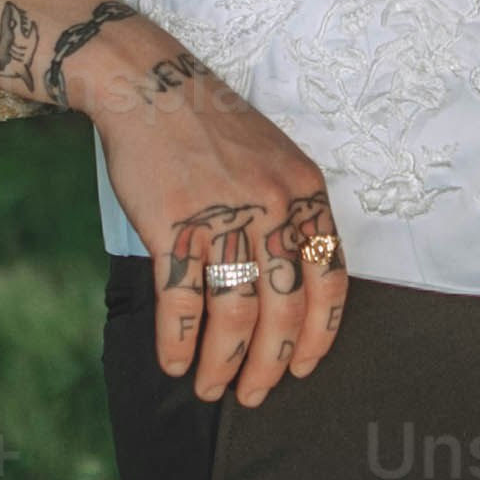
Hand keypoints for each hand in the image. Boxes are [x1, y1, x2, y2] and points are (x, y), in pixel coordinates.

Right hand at [71, 24, 352, 405]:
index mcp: (305, 193)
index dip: (320, 333)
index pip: (329, 280)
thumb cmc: (210, 128)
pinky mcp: (173, 225)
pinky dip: (179, 341)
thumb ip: (290, 215)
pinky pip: (181, 300)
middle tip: (255, 394)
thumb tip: (291, 286)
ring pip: (234, 314)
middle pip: (283, 309)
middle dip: (270, 364)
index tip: (306, 366)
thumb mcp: (273, 161)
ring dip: (223, 363)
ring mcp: (222, 216)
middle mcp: (272, 207)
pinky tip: (176, 363)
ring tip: (211, 388)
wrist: (150, 85)